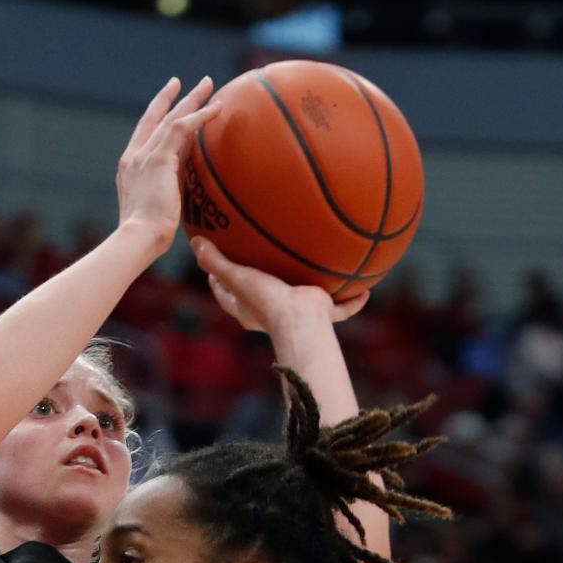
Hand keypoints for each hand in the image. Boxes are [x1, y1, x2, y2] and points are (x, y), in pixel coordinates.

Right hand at [117, 77, 220, 251]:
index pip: (144, 134)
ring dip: (191, 99)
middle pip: (154, 117)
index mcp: (130, 168)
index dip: (155, 116)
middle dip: (169, 98)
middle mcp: (134, 156)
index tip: (165, 102)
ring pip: (171, 117)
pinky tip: (216, 109)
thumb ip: (168, 194)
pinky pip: (182, 128)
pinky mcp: (158, 158)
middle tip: (182, 82)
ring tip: (208, 84)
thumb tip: (187, 194)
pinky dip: (200, 117)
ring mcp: (144, 155)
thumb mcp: (156, 210)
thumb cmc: (147, 238)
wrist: (137, 238)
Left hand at [191, 238, 368, 334]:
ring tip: (315, 267)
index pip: (226, 294)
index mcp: (247, 310)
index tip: (217, 258)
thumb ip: (215, 261)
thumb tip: (196, 242)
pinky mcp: (322, 314)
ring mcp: (298, 313)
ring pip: (303, 300)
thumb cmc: (267, 301)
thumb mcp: (237, 277)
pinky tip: (366, 289)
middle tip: (260, 257)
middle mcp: (271, 314)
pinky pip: (341, 308)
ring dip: (308, 289)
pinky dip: (352, 302)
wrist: (300, 321)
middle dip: (261, 280)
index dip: (218, 277)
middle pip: (262, 296)